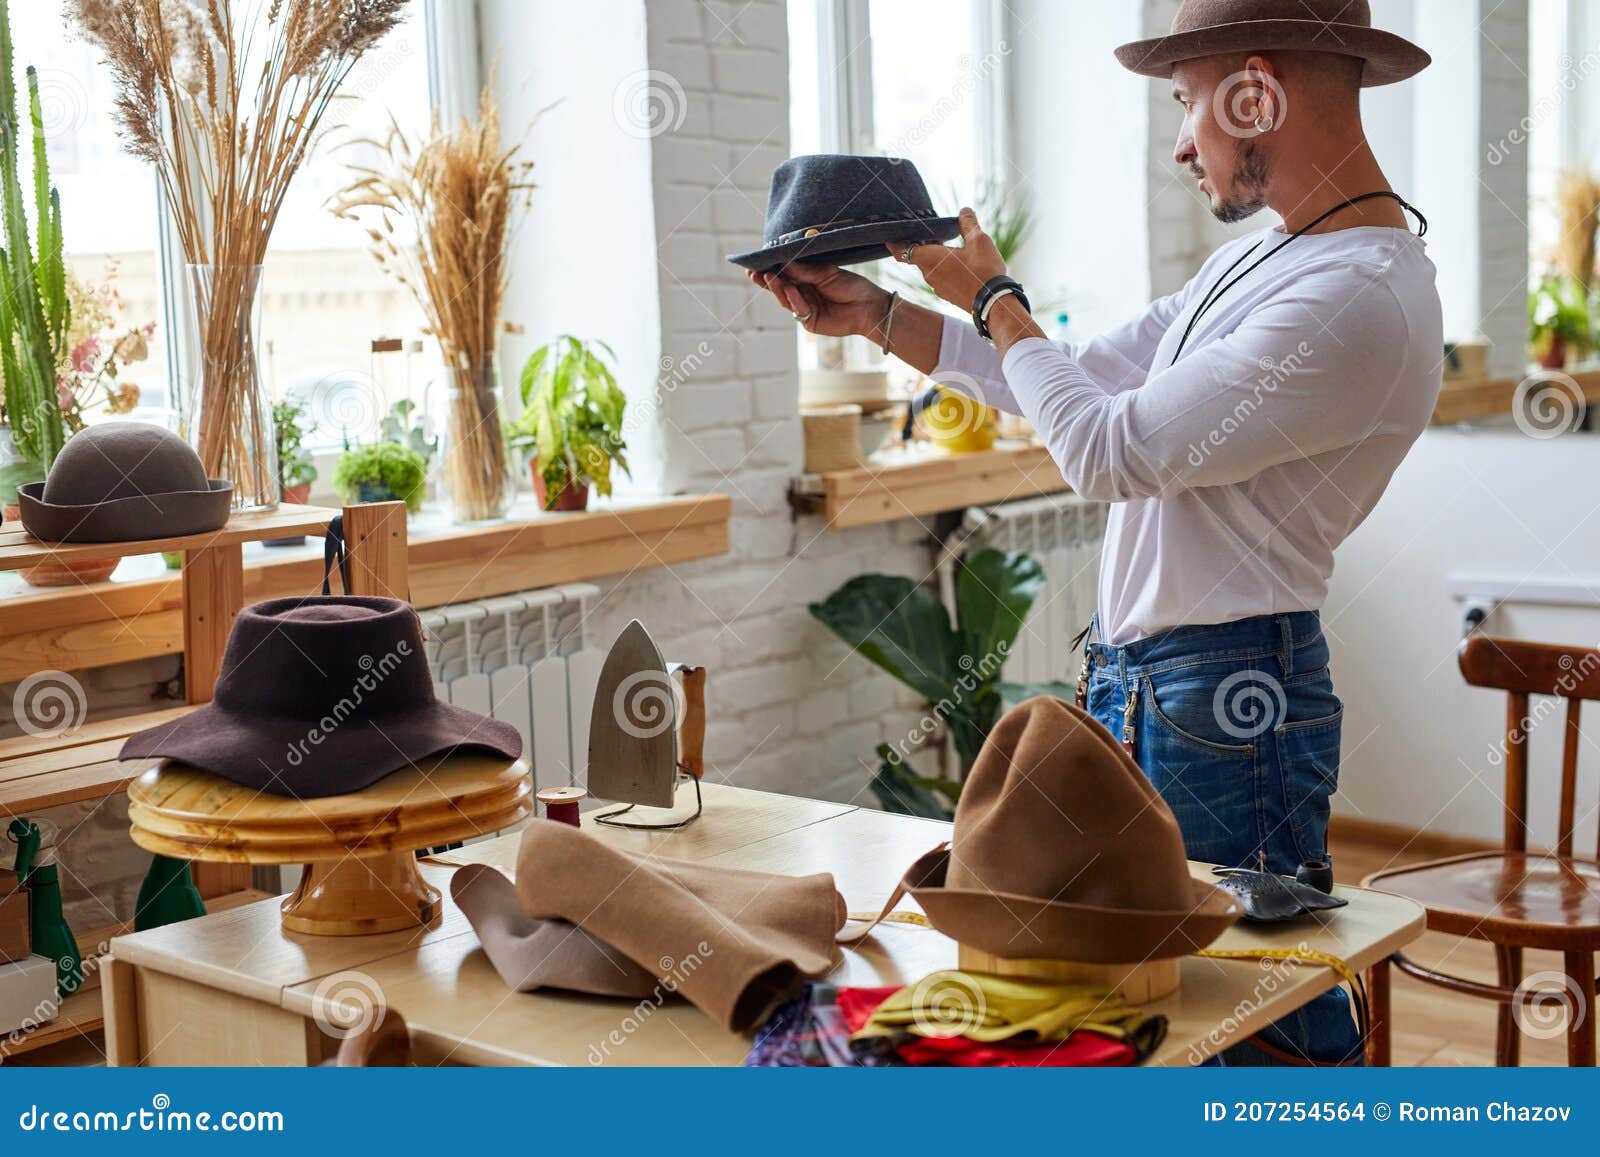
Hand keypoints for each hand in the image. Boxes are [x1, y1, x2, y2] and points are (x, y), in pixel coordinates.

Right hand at [747, 262, 888, 339]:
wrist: (868, 306)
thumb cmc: (851, 286)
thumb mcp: (826, 273)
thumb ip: (804, 270)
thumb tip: (783, 262)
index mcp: (807, 279)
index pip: (785, 273)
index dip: (771, 269)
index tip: (756, 263)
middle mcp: (803, 293)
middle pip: (780, 288)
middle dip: (767, 281)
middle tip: (754, 273)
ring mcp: (805, 308)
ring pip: (785, 299)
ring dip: (777, 288)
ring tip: (770, 277)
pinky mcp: (810, 322)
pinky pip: (798, 310)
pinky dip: (794, 299)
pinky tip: (791, 289)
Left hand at [890, 208, 1005, 312]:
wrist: (994, 303)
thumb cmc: (983, 271)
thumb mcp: (978, 240)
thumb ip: (969, 224)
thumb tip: (965, 210)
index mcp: (929, 259)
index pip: (902, 250)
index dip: (894, 243)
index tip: (888, 236)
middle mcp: (929, 274)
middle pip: (918, 256)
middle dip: (922, 243)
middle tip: (930, 230)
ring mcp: (938, 287)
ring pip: (931, 267)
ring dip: (936, 255)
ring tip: (949, 244)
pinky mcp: (949, 295)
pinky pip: (941, 277)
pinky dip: (944, 267)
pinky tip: (960, 262)